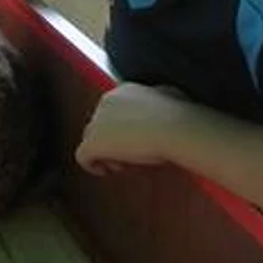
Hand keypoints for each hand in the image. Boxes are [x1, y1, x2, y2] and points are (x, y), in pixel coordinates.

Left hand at [75, 82, 193, 175]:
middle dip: (111, 141)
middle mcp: (106, 102)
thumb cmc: (179, 115)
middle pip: (99, 125)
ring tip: (122, 165)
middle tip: (127, 156)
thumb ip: (158, 98)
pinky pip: (83, 156)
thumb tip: (165, 98)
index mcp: (123, 91)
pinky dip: (92, 165)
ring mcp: (96, 122)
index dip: (121, 128)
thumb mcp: (170, 96)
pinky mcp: (93, 143)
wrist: (174, 128)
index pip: (112, 110)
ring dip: (105, 153)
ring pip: (91, 140)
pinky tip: (106, 171)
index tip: (134, 140)